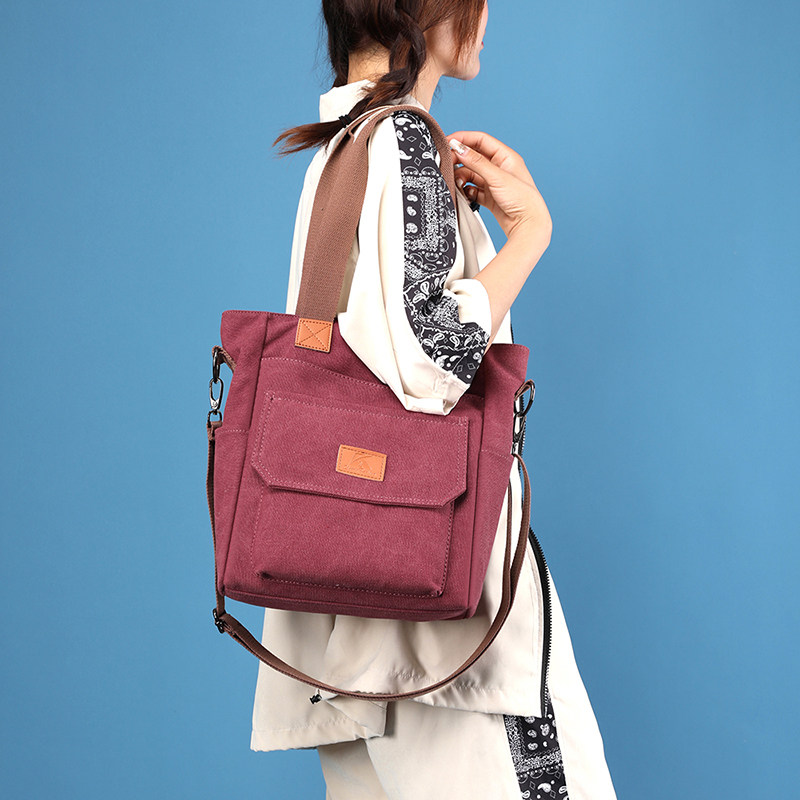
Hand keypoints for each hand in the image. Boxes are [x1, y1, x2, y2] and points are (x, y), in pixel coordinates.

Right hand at [446, 130, 551, 244]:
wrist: (528, 225)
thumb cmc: (522, 200)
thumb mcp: (497, 177)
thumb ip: (476, 162)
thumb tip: (459, 148)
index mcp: (505, 157)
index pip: (481, 140)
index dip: (463, 139)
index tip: (448, 142)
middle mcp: (499, 168)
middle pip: (473, 157)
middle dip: (460, 160)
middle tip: (447, 164)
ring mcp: (493, 182)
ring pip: (471, 174)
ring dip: (462, 177)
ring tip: (458, 183)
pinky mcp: (489, 197)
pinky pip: (472, 189)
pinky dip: (467, 190)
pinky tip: (466, 194)